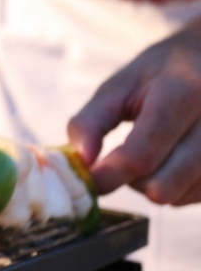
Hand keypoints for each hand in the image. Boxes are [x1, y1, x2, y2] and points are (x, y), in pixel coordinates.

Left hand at [68, 26, 200, 204]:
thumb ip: (90, 122)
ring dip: (154, 185)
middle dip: (132, 182)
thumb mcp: (119, 86)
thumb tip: (81, 161)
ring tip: (154, 153)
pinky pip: (196, 198)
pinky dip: (177, 188)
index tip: (89, 178)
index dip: (107, 175)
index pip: (140, 155)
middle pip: (162, 186)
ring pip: (179, 197)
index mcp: (185, 91)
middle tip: (125, 158)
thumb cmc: (161, 73)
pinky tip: (176, 161)